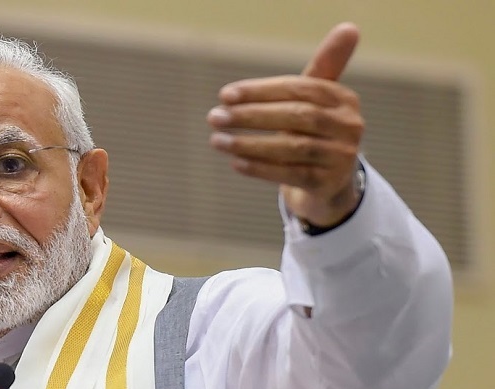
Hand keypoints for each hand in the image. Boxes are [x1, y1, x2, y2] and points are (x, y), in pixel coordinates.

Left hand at [208, 23, 363, 227]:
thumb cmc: (314, 134)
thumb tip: (349, 26)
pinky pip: (290, 174)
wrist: (329, 186)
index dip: (260, 91)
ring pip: (291, 147)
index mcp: (343, 99)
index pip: (298, 88)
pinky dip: (260, 168)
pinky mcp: (328, 184)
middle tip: (215, 117)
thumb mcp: (316, 102)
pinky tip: (236, 163)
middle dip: (251, 115)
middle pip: (296, 116)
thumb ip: (322, 67)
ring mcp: (341, 157)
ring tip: (218, 141)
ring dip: (249, 144)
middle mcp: (349, 126)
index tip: (225, 95)